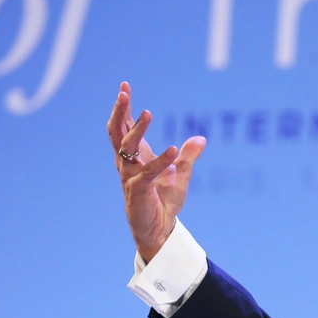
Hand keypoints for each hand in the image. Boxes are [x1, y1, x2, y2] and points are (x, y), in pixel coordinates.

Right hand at [107, 81, 205, 261]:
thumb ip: (188, 156)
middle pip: (117, 133)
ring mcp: (130, 177)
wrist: (160, 230)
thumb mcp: (180, 174)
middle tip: (124, 93)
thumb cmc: (164, 201)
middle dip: (119, 112)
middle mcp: (127, 164)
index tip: (124, 86)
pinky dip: (160, 160)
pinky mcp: (138, 192)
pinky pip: (148, 172)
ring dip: (137, 130)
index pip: (123, 127)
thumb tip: (200, 138)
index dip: (122, 107)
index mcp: (134, 157)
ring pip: (127, 148)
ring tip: (148, 113)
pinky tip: (173, 149)